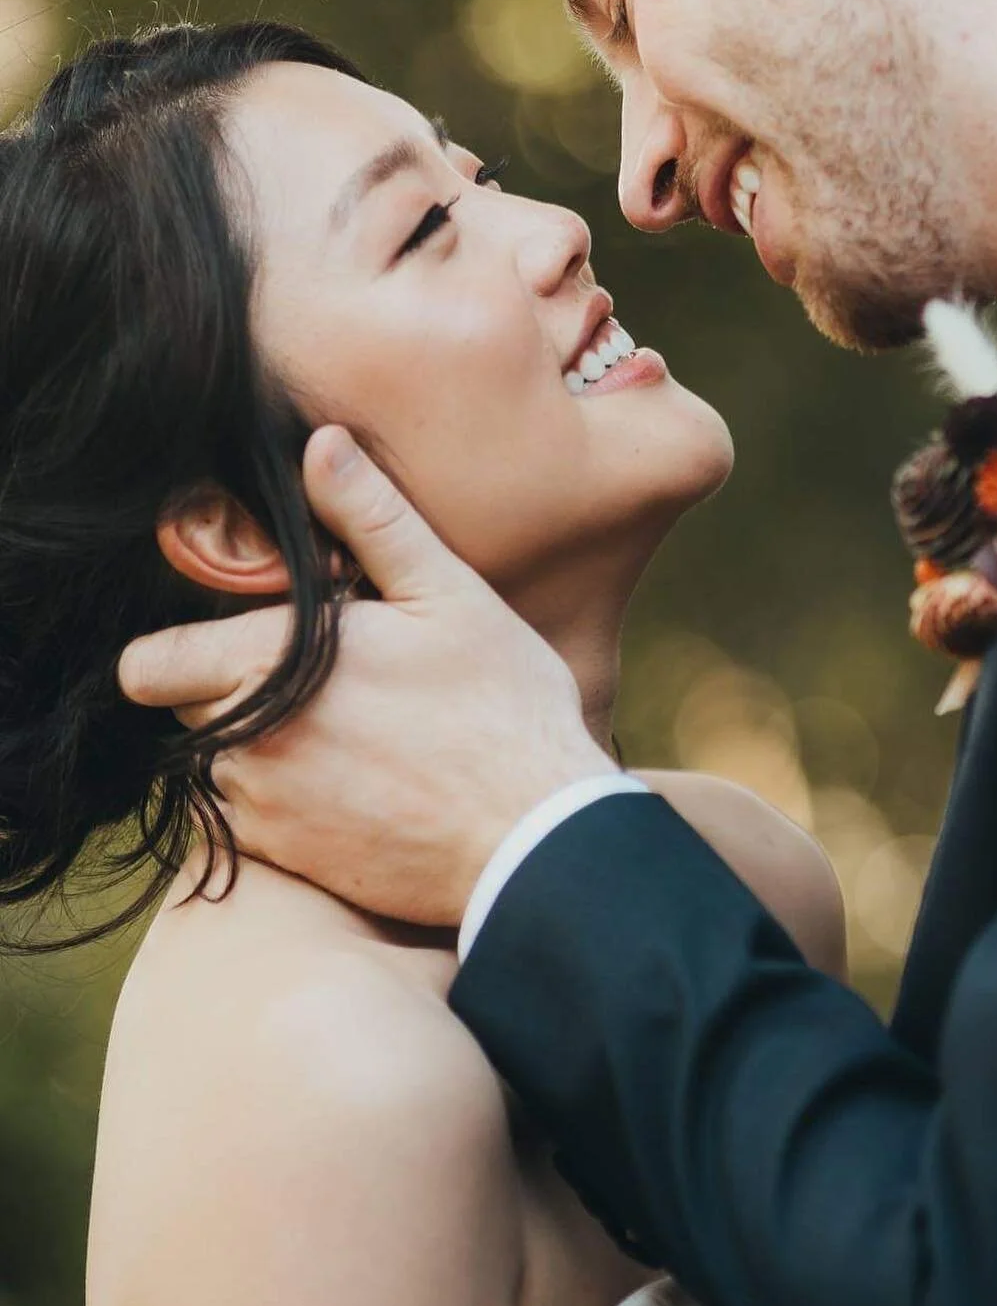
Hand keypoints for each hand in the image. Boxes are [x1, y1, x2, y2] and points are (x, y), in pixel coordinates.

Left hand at [118, 426, 615, 926]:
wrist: (536, 839)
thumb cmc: (502, 707)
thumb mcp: (448, 593)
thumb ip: (371, 517)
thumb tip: (319, 443)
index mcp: (274, 664)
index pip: (151, 662)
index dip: (187, 645)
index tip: (246, 634)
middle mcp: (249, 743)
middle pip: (190, 708)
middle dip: (237, 685)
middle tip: (326, 673)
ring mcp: (265, 810)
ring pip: (223, 764)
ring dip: (264, 743)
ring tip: (355, 731)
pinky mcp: (290, 862)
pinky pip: (257, 819)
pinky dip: (292, 798)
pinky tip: (364, 783)